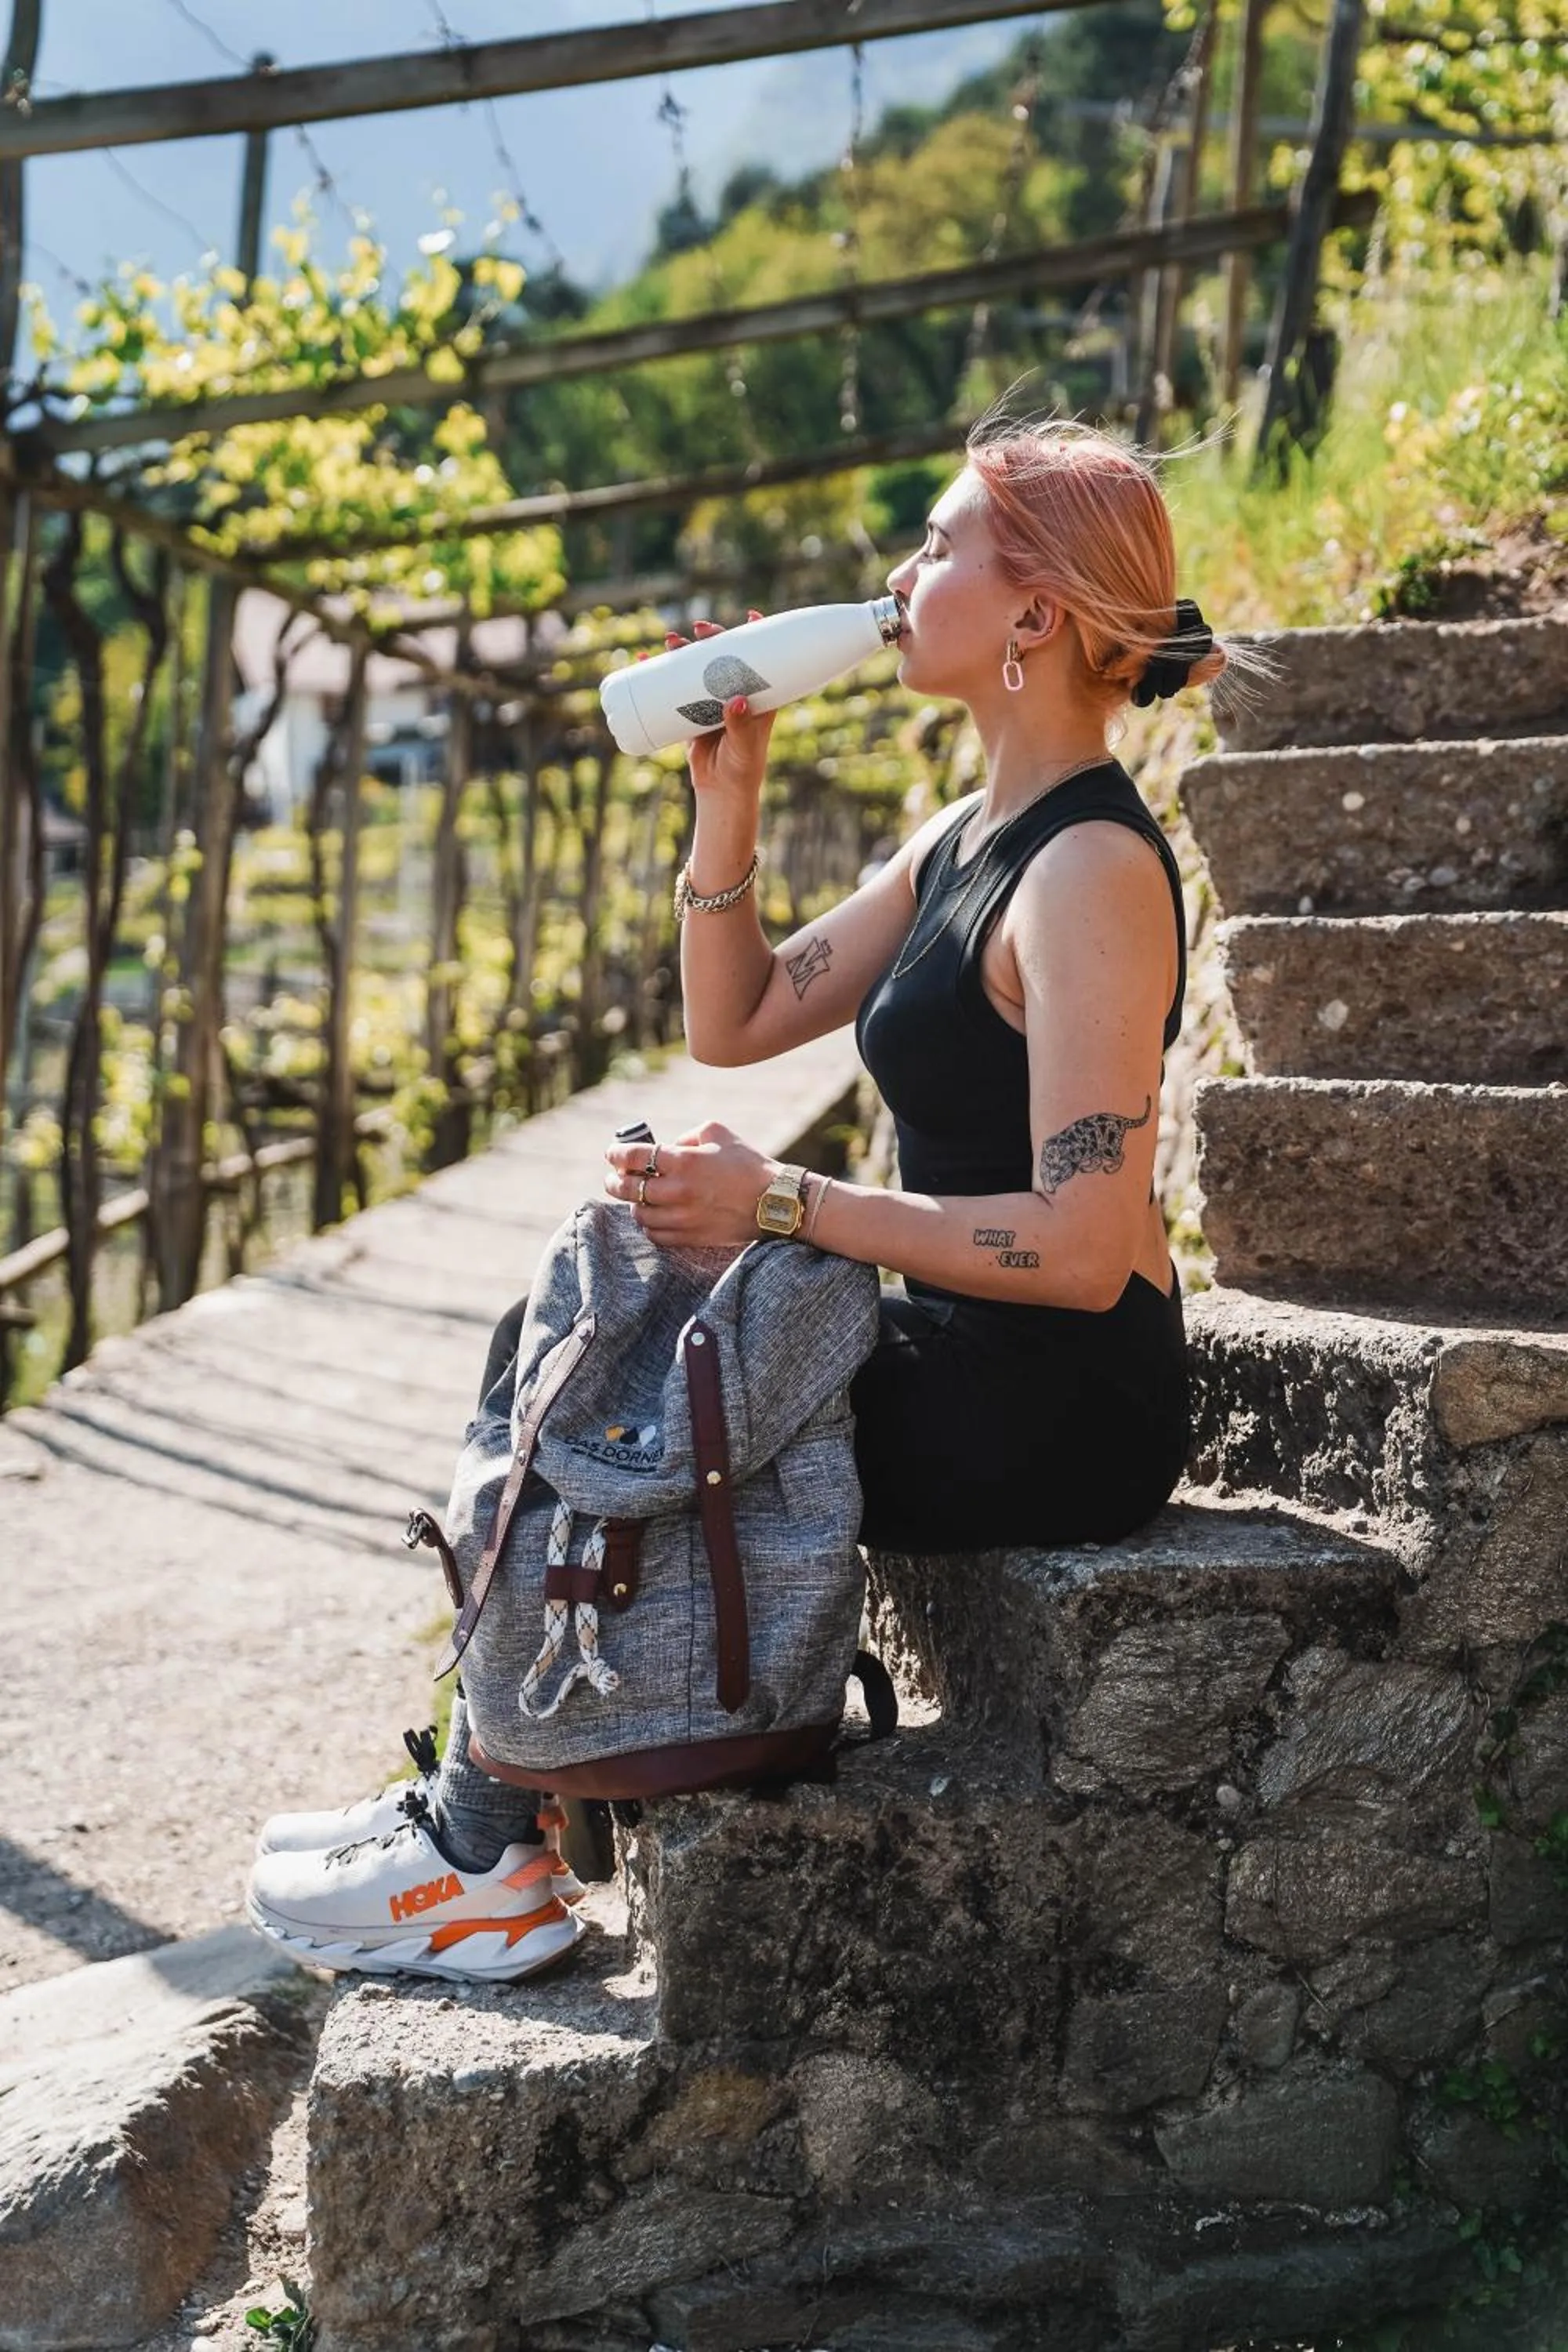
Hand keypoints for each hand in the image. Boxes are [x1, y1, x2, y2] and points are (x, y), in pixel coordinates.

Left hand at [603, 1119, 776, 1247]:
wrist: (775, 1201)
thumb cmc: (748, 1163)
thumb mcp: (718, 1133)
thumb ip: (687, 1136)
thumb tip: (668, 1146)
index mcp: (684, 1161)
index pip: (634, 1157)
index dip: (616, 1154)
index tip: (612, 1154)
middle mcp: (678, 1191)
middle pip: (628, 1189)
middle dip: (615, 1182)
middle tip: (614, 1178)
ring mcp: (683, 1218)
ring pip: (639, 1214)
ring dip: (633, 1204)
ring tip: (636, 1197)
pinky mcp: (691, 1237)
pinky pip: (656, 1235)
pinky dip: (649, 1225)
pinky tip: (652, 1216)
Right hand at [646, 611, 778, 800]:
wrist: (721, 792)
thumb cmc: (742, 768)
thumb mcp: (744, 746)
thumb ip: (741, 725)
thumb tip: (737, 701)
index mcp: (756, 696)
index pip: (759, 658)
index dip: (755, 634)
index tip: (750, 615)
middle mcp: (734, 693)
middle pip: (722, 656)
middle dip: (710, 638)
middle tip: (699, 629)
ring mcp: (711, 702)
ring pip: (696, 669)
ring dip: (682, 651)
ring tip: (670, 641)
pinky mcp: (691, 713)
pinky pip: (674, 689)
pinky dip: (659, 675)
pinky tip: (645, 660)